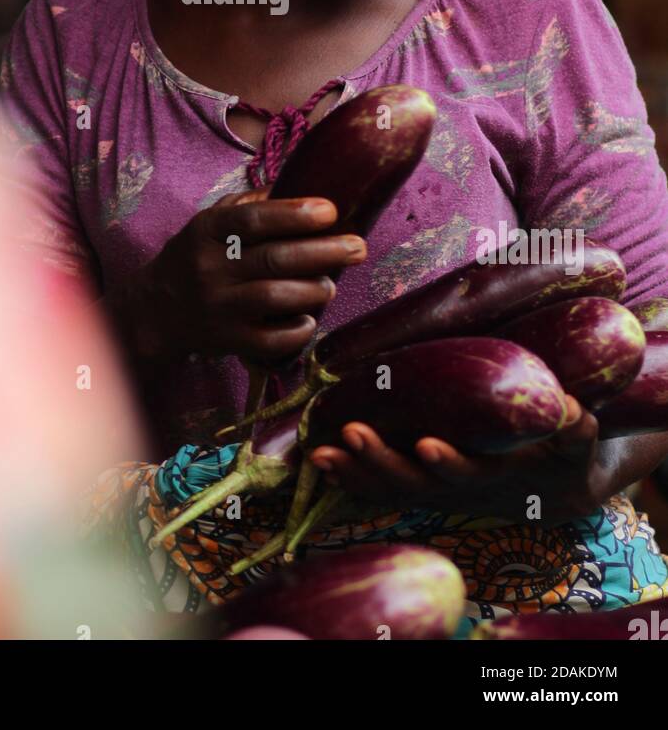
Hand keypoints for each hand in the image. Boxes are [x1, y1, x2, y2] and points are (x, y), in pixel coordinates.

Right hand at [118, 189, 365, 365]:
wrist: (155, 308)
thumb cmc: (197, 255)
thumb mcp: (211, 220)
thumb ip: (249, 203)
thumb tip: (298, 185)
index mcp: (208, 230)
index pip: (254, 218)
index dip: (294, 214)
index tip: (331, 211)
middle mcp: (210, 267)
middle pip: (274, 258)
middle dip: (324, 252)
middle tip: (358, 247)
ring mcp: (218, 306)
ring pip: (274, 297)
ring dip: (313, 290)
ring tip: (332, 285)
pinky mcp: (226, 340)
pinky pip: (267, 340)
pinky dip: (295, 331)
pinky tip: (310, 320)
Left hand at [309, 395, 601, 524]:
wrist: (549, 489)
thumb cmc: (562, 454)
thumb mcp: (577, 443)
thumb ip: (577, 430)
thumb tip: (573, 408)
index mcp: (494, 475)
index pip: (466, 474)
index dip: (448, 463)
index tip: (427, 444)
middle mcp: (457, 488)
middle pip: (413, 482)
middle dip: (381, 461)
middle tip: (352, 433)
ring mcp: (433, 489)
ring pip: (387, 487)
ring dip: (353, 471)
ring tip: (319, 452)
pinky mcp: (419, 483)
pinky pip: (378, 486)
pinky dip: (349, 476)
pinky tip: (319, 458)